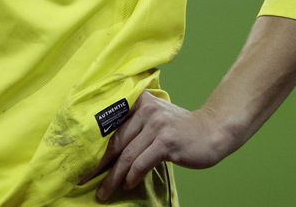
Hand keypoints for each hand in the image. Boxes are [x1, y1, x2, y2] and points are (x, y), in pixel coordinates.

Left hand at [79, 92, 237, 202]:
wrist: (212, 131)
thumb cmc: (180, 129)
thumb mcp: (156, 118)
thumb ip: (135, 126)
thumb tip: (108, 150)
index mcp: (139, 102)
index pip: (112, 127)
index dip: (95, 147)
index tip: (83, 165)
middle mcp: (146, 110)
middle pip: (116, 143)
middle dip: (99, 166)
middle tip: (85, 181)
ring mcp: (157, 125)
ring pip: (127, 155)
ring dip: (114, 177)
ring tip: (105, 191)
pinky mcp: (167, 141)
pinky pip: (142, 162)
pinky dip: (133, 176)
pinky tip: (129, 185)